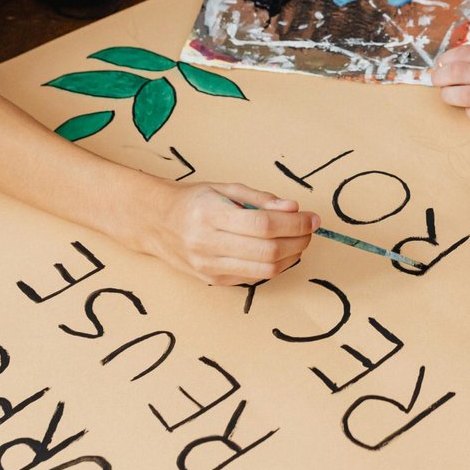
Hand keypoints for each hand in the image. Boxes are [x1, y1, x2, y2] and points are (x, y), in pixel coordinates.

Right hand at [144, 182, 318, 286]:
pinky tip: (280, 252)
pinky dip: (274, 266)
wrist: (157, 223)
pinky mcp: (214, 280)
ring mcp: (210, 267)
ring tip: (299, 241)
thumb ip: (260, 198)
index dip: (294, 223)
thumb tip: (293, 208)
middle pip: (267, 251)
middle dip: (298, 240)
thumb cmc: (194, 201)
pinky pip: (253, 278)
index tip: (312, 218)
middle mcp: (208, 244)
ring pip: (264, 270)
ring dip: (290, 256)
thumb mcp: (225, 188)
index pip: (263, 225)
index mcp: (211, 216)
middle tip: (309, 229)